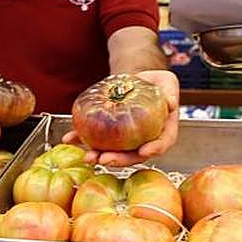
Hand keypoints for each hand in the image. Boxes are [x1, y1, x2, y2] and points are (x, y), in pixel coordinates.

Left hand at [63, 69, 180, 166]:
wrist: (138, 80)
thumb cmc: (157, 83)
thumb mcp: (168, 82)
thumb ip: (171, 92)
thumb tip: (171, 103)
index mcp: (163, 132)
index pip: (161, 144)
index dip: (153, 150)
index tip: (144, 152)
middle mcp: (144, 140)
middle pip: (134, 155)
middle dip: (120, 160)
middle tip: (105, 159)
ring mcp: (126, 140)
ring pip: (114, 152)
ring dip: (100, 156)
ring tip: (88, 156)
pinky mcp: (109, 132)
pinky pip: (95, 137)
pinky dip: (81, 139)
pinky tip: (69, 139)